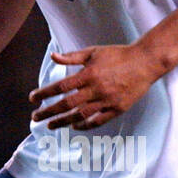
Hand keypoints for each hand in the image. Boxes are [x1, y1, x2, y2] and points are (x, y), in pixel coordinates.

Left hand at [29, 44, 156, 130]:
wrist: (145, 62)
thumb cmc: (118, 55)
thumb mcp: (93, 51)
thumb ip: (72, 57)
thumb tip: (53, 57)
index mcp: (89, 74)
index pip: (61, 86)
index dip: (44, 93)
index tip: (33, 99)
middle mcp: (96, 89)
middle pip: (67, 104)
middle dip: (49, 112)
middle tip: (36, 117)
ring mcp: (107, 101)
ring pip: (80, 116)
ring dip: (63, 122)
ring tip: (51, 126)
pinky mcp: (118, 109)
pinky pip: (98, 121)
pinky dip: (85, 125)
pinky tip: (74, 126)